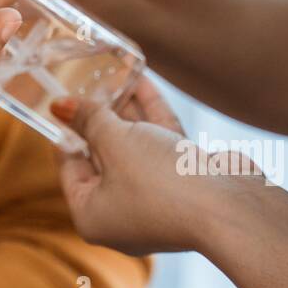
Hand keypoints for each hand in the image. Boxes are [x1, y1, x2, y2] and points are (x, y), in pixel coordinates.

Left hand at [49, 72, 264, 256]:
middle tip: (86, 81)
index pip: (70, 167)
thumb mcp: (114, 143)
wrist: (229, 207)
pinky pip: (161, 143)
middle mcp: (123, 210)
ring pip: (135, 146)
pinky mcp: (184, 181)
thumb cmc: (159, 183)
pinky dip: (151, 114)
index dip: (65, 132)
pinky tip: (142, 79)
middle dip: (98, 116)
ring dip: (126, 109)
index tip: (60, 103)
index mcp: (93, 215)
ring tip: (113, 72)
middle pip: (102, 155)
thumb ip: (88, 119)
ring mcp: (157, 197)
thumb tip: (58, 105)